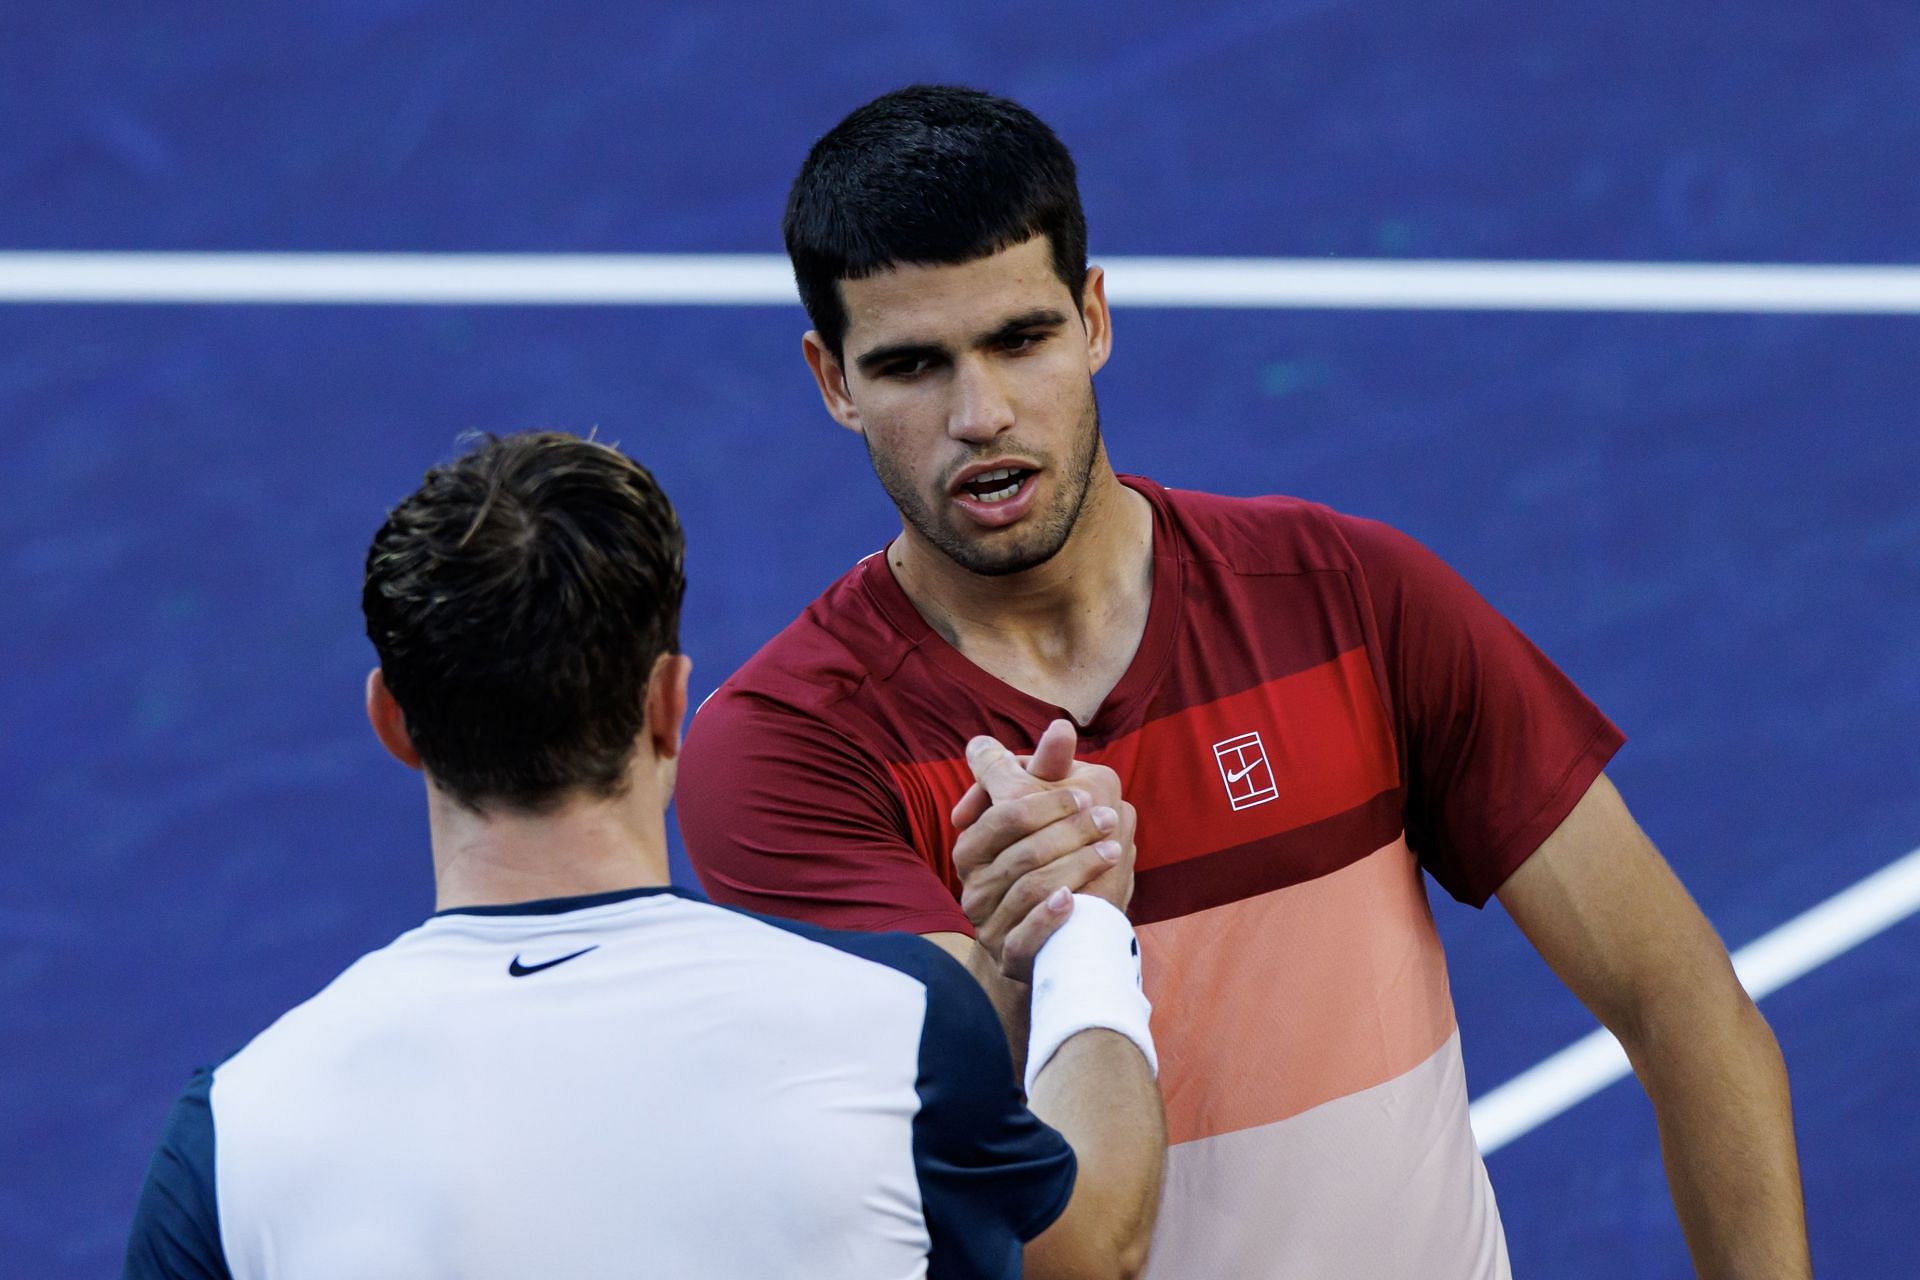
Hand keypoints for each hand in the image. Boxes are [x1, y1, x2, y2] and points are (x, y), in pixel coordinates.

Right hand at [951, 722, 1137, 980]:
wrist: (1054, 939)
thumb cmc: (1051, 859)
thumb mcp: (1045, 810)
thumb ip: (1047, 769)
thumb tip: (1062, 725)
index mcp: (973, 846)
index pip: (1003, 815)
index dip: (1045, 801)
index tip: (1084, 792)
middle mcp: (973, 885)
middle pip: (1021, 850)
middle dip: (1069, 831)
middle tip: (1109, 817)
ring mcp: (989, 923)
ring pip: (1029, 888)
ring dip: (1076, 866)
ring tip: (1114, 851)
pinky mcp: (1009, 957)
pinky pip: (1024, 936)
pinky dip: (1050, 916)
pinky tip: (1076, 900)